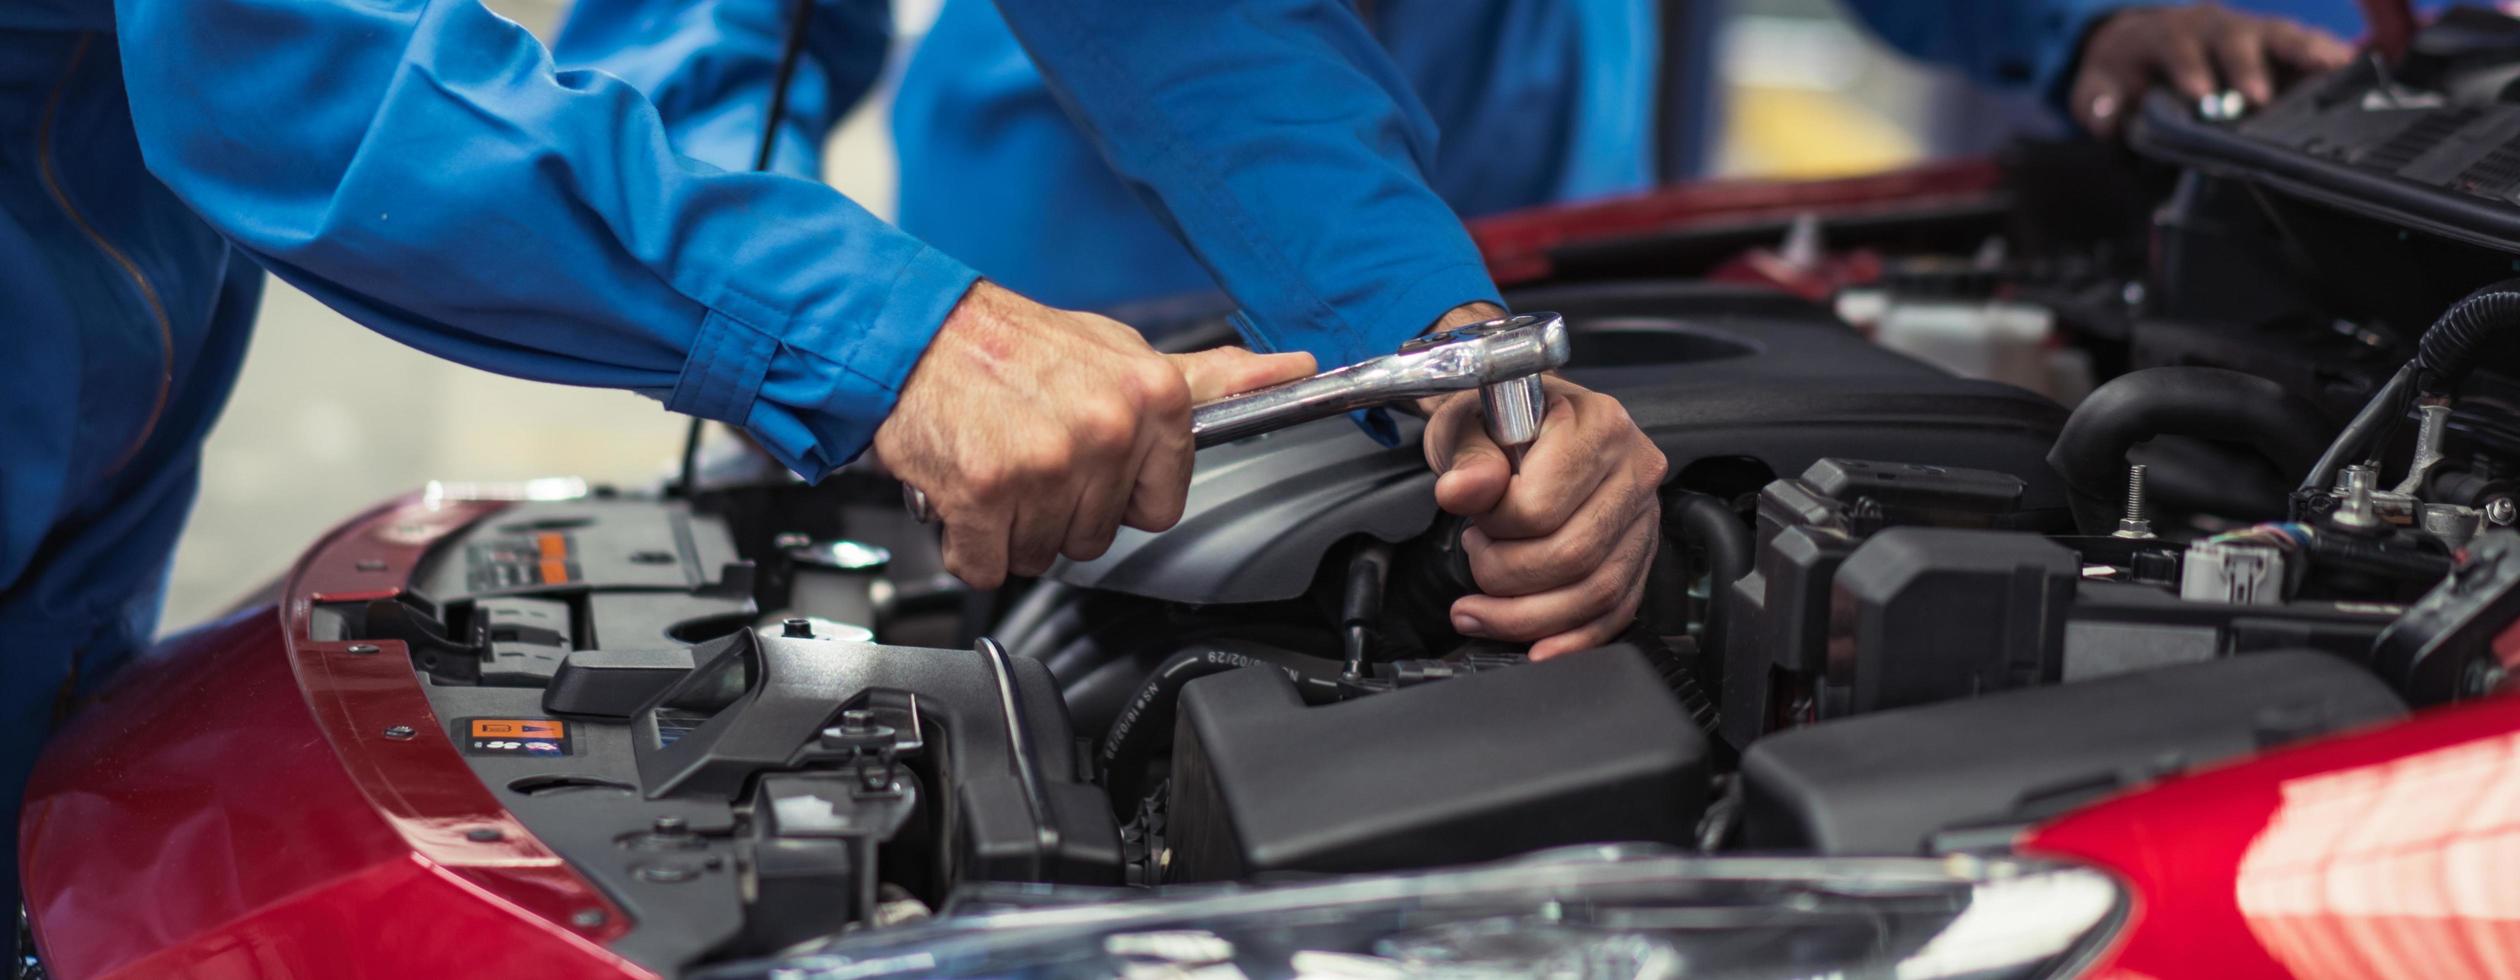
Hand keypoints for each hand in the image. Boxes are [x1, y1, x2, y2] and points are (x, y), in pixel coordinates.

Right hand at [873, 281, 1313, 587]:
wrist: (915, 333)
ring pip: (1045, 554)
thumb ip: (1207, 378)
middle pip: (1098, 536)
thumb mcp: (1122, 349)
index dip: (1119, 493)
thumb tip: (1290, 371)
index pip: (1160, 508)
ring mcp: (1047, 464)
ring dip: (1014, 525)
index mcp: (1151, 396)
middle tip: (1030, 452)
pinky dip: (969, 541)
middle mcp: (1106, 430)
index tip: (1090, 460)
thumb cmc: (1015, 345)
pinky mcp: (986, 494)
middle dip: (1060, 508)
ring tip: (998, 461)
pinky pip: (989, 564)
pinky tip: (966, 489)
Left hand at [1418, 308, 1667, 659]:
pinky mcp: (1639, 553)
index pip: (1543, 507)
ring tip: (1486, 602)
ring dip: (1529, 615)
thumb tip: (1463, 491)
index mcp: (1600, 424)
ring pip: (1596, 593)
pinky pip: (1617, 611)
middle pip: (1574, 556)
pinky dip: (1573, 638)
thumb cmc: (1497, 418)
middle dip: (1506, 575)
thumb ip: (1467, 458)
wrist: (1519, 419)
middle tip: (1478, 554)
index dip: (1495, 527)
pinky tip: (1536, 647)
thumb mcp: (1467, 423)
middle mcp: (1635, 469)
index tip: (1473, 518)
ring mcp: (1643, 515)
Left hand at [2071, 3, 2353, 136]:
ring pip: (2278, 33)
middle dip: (2246, 64)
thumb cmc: (2122, 73)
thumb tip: (2108, 117)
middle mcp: (2211, 25)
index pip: (2177, 46)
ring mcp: (2249, 32)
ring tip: (2331, 68)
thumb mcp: (2096, 87)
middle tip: (2256, 97)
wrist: (2139, 46)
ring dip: (2303, 49)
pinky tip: (2351, 65)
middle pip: (2234, 36)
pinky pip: (2305, 42)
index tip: (2199, 94)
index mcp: (2165, 34)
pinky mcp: (2277, 45)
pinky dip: (2327, 51)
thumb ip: (2096, 102)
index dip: (2189, 67)